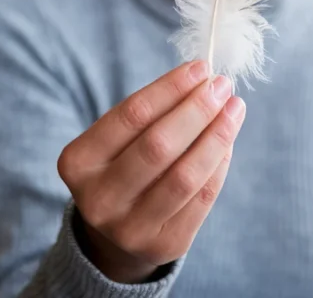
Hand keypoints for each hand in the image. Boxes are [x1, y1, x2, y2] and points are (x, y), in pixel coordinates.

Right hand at [57, 60, 245, 282]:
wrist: (115, 235)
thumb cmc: (122, 167)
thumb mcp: (118, 140)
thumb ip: (153, 113)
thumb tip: (204, 80)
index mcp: (78, 162)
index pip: (132, 115)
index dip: (170, 88)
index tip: (202, 68)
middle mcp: (99, 199)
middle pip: (159, 146)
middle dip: (197, 110)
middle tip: (222, 85)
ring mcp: (130, 228)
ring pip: (185, 175)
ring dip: (217, 136)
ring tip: (234, 109)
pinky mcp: (163, 245)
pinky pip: (201, 198)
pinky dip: (219, 164)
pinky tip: (228, 141)